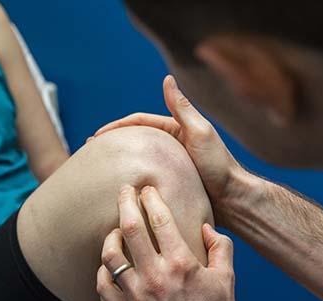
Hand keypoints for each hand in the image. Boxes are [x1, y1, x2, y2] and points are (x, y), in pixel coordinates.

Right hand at [93, 76, 245, 223]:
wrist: (233, 201)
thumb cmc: (219, 166)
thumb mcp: (200, 132)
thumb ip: (182, 107)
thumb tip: (167, 79)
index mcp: (176, 131)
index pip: (139, 123)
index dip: (116, 127)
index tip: (96, 137)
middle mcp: (172, 148)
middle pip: (136, 142)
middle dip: (112, 144)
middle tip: (89, 152)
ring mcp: (170, 168)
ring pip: (138, 163)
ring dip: (118, 164)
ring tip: (97, 171)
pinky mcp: (171, 187)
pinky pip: (146, 182)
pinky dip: (131, 183)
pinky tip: (119, 191)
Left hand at [96, 185, 237, 300]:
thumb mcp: (228, 280)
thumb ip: (221, 248)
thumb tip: (207, 227)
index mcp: (181, 263)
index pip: (160, 218)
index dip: (151, 198)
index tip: (147, 188)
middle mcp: (156, 275)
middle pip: (131, 228)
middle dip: (125, 202)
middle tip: (124, 190)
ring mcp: (136, 295)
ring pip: (111, 255)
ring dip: (111, 236)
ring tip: (115, 229)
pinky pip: (103, 284)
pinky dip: (103, 269)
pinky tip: (109, 263)